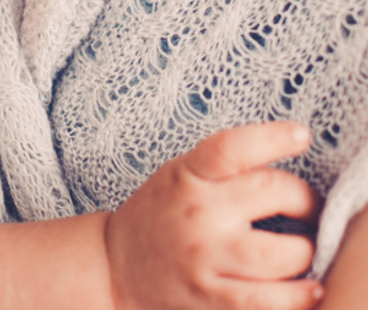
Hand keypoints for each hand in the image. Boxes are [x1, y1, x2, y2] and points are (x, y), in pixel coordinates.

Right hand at [106, 121, 322, 309]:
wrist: (116, 264)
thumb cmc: (157, 211)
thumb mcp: (179, 174)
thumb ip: (223, 166)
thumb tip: (284, 157)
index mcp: (188, 175)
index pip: (231, 148)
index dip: (271, 137)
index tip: (300, 135)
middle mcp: (198, 213)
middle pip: (272, 194)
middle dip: (305, 200)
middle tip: (308, 206)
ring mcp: (206, 256)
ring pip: (280, 254)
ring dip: (306, 250)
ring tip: (306, 246)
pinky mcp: (212, 296)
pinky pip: (268, 301)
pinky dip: (299, 296)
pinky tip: (312, 288)